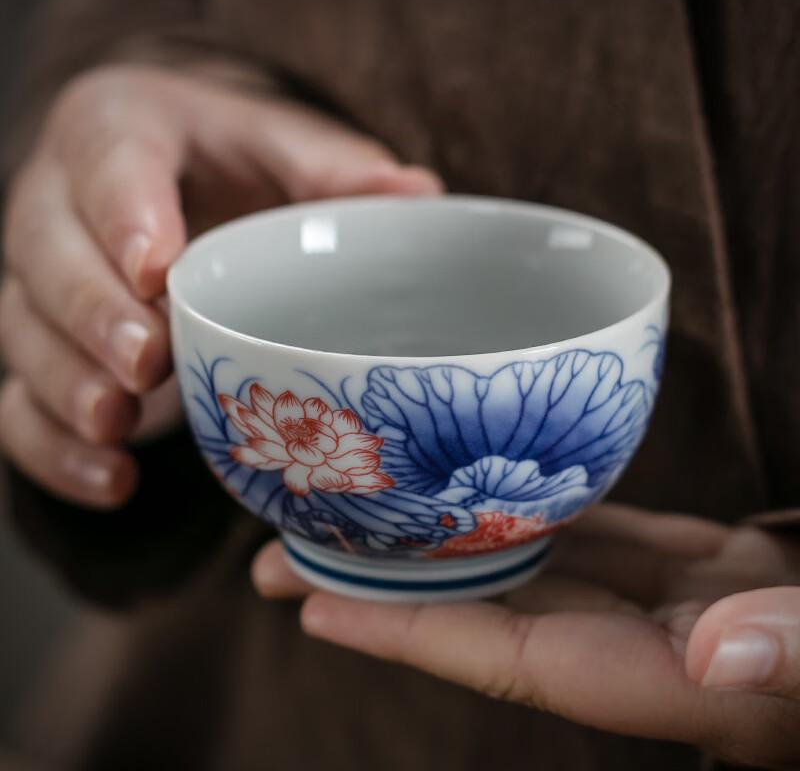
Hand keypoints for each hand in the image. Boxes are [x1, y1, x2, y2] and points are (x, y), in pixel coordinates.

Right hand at [0, 65, 440, 506]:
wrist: (174, 182)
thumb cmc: (232, 163)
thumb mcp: (284, 148)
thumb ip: (340, 171)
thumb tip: (423, 196)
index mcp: (121, 131)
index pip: (107, 161)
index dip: (122, 213)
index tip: (158, 269)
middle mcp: (62, 204)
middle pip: (48, 256)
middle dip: (92, 313)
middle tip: (146, 361)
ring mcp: (43, 283)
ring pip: (25, 333)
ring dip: (65, 385)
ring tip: (116, 423)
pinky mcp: (45, 348)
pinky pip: (18, 402)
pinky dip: (55, 449)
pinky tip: (112, 480)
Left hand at [253, 504, 799, 768]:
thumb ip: (793, 656)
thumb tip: (724, 656)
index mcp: (672, 672)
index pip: (511, 655)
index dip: (413, 633)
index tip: (318, 606)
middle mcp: (645, 644)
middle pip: (490, 614)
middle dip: (389, 587)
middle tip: (284, 551)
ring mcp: (660, 606)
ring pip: (526, 568)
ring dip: (445, 544)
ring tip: (356, 515)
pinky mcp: (687, 568)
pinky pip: (584, 538)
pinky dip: (528, 515)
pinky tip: (478, 486)